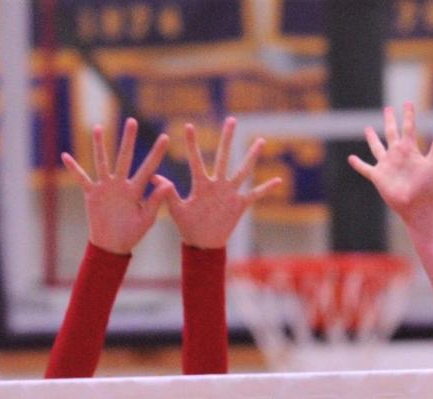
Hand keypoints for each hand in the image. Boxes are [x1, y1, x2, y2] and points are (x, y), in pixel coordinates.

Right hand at [62, 117, 169, 253]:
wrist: (112, 245)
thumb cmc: (131, 234)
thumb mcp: (146, 218)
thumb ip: (156, 200)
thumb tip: (170, 183)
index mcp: (136, 190)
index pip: (148, 168)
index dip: (156, 153)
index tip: (165, 137)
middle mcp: (121, 184)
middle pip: (125, 157)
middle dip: (128, 140)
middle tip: (133, 120)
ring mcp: (106, 187)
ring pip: (102, 162)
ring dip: (100, 146)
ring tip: (99, 128)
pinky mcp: (92, 194)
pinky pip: (82, 178)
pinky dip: (74, 169)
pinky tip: (65, 156)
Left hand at [161, 117, 280, 248]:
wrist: (204, 244)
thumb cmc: (188, 227)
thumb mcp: (176, 210)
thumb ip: (168, 193)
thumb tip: (153, 177)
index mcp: (201, 185)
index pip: (196, 160)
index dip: (192, 144)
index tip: (188, 125)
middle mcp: (217, 184)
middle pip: (223, 157)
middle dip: (227, 139)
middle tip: (231, 119)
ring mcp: (229, 193)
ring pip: (242, 171)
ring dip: (251, 156)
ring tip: (260, 141)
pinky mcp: (240, 205)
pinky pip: (255, 195)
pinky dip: (266, 189)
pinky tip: (278, 181)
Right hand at [348, 101, 432, 222]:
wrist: (417, 206)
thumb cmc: (427, 187)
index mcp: (409, 150)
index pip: (408, 127)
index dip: (408, 114)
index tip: (408, 103)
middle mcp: (397, 155)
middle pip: (392, 133)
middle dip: (390, 121)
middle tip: (387, 109)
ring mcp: (387, 165)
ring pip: (377, 148)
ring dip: (372, 139)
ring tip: (367, 128)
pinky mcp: (378, 176)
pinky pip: (366, 168)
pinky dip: (358, 164)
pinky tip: (351, 158)